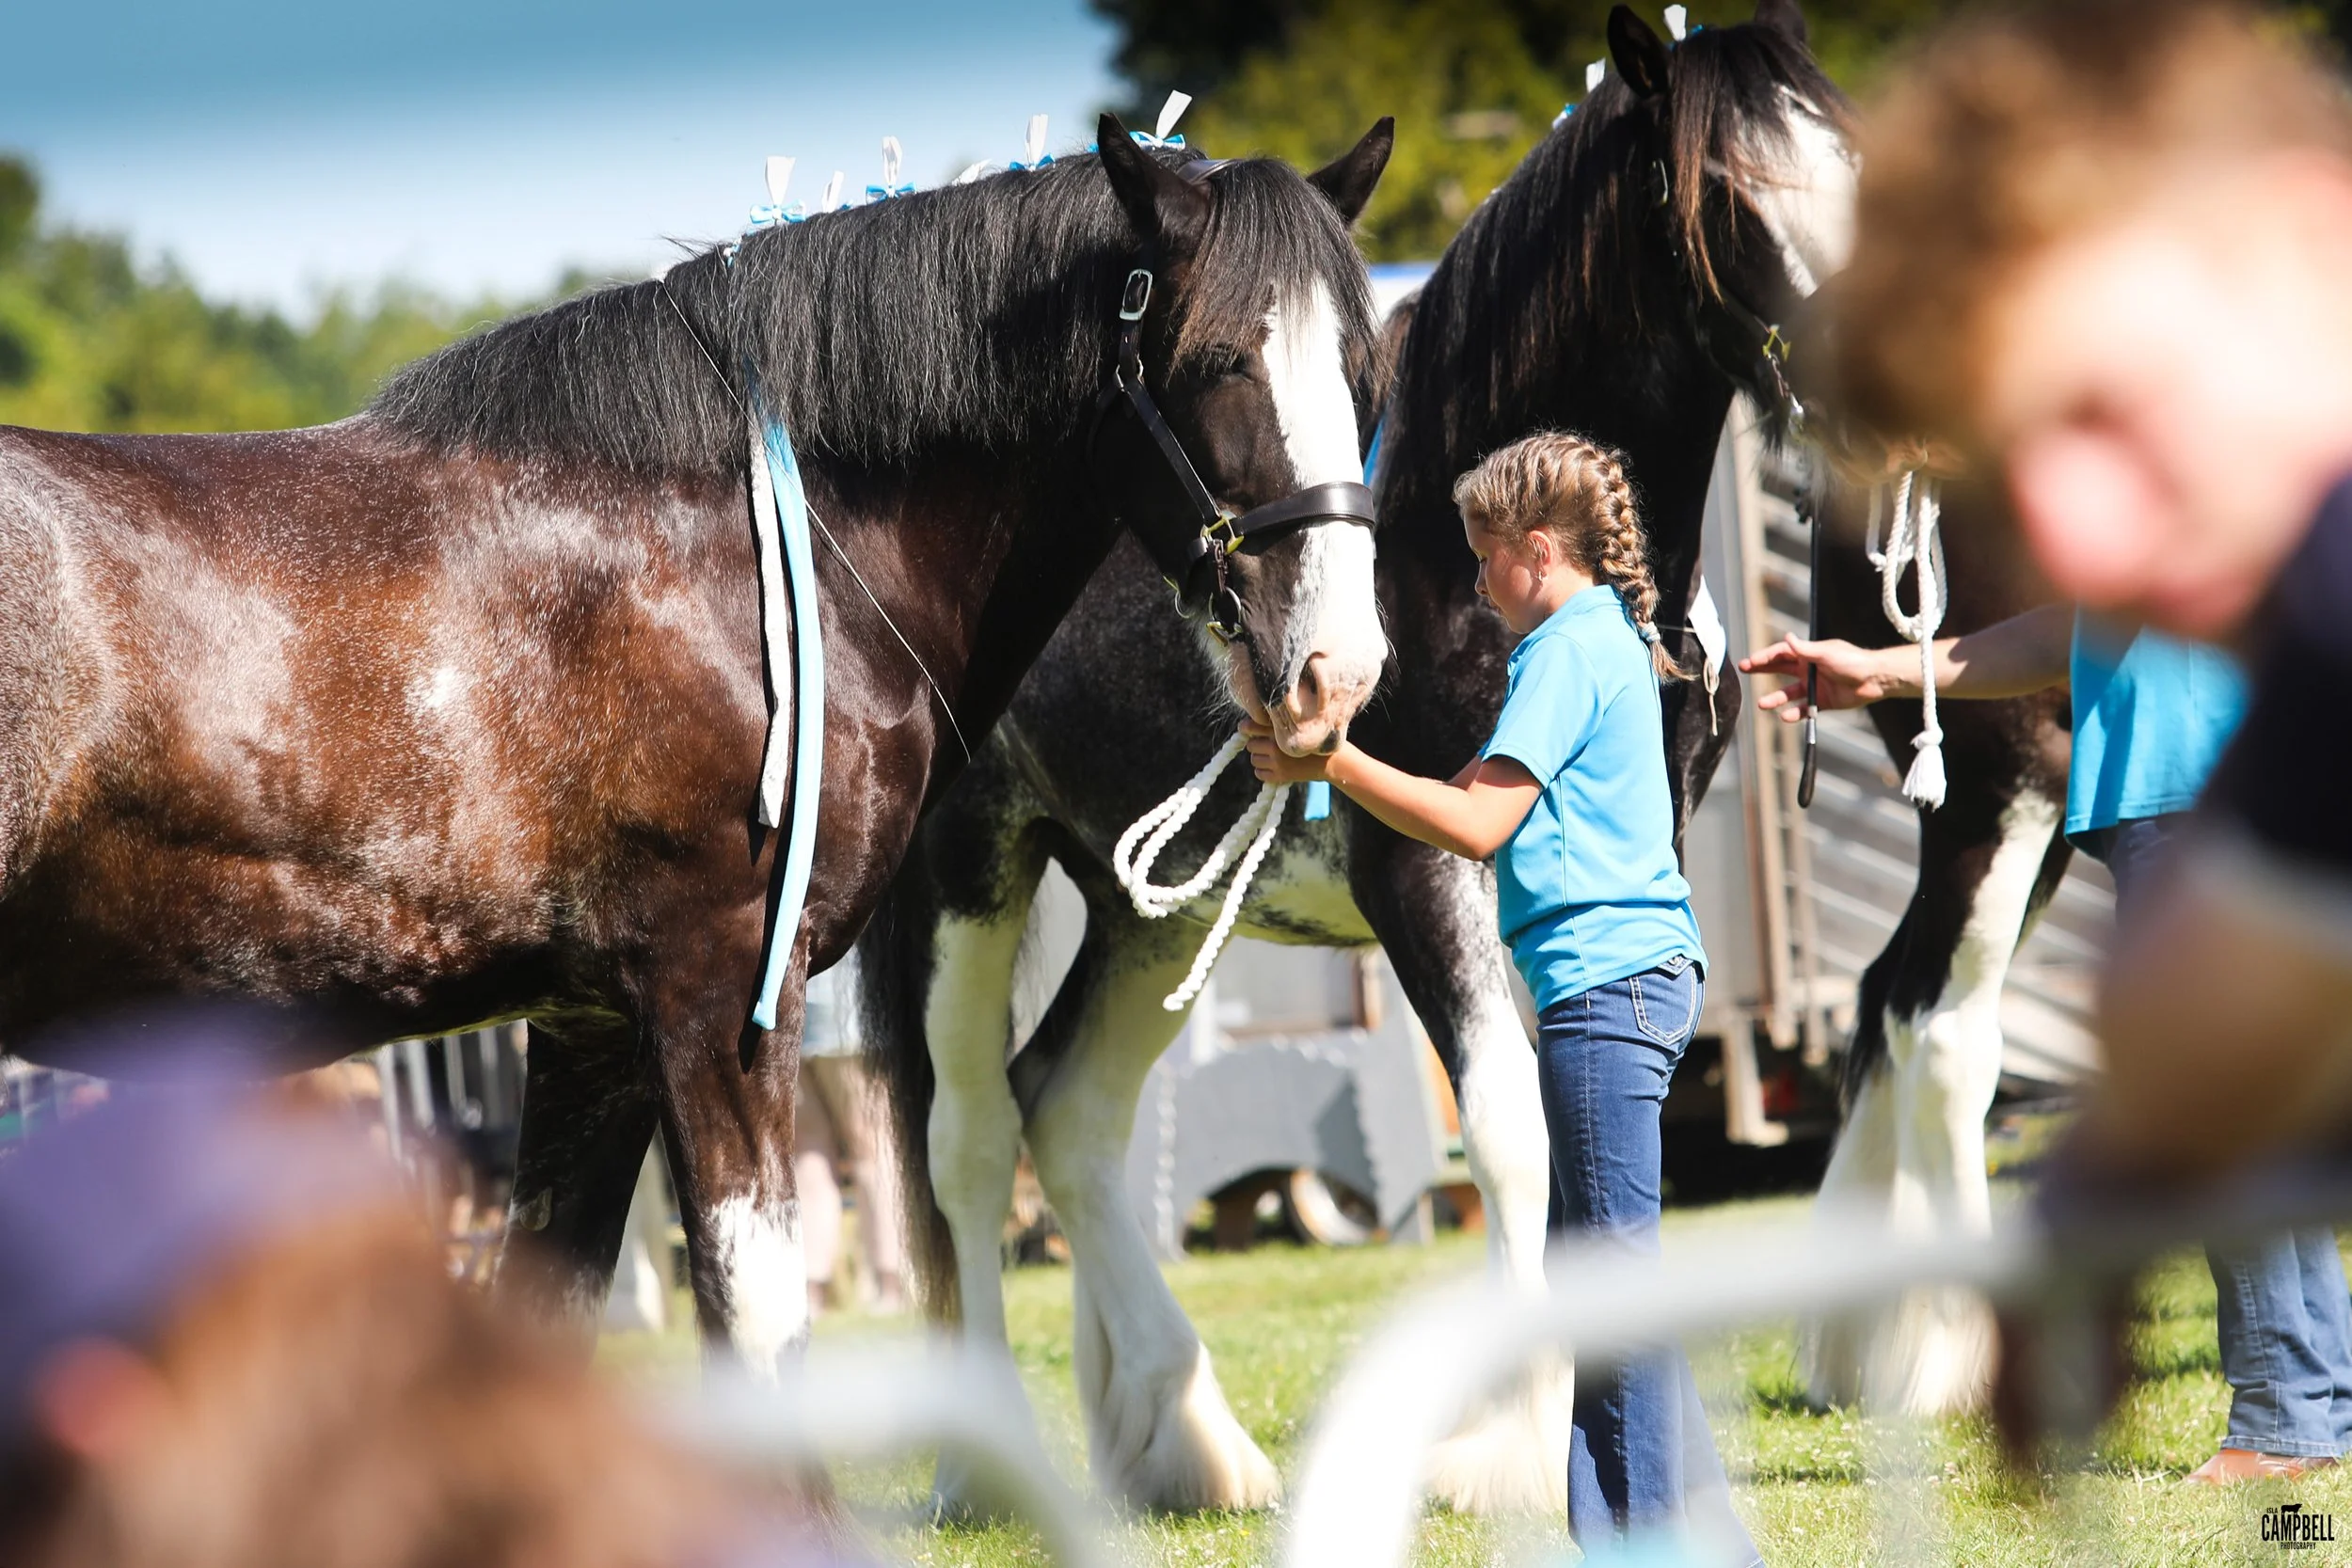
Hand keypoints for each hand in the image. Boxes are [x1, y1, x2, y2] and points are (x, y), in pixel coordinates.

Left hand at [1241, 721, 1331, 785]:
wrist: (1331, 761)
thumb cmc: (1311, 740)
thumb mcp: (1296, 726)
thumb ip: (1274, 724)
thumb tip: (1245, 726)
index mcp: (1279, 729)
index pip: (1250, 726)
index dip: (1246, 728)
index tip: (1246, 729)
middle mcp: (1276, 745)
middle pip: (1250, 745)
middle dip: (1257, 745)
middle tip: (1269, 745)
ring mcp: (1277, 762)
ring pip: (1254, 759)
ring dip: (1260, 758)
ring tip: (1274, 757)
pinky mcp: (1280, 776)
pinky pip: (1259, 774)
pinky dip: (1264, 771)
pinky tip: (1275, 767)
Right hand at [1737, 636, 1903, 720]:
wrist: (1875, 679)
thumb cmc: (1853, 661)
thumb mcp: (1826, 653)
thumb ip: (1805, 649)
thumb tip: (1787, 637)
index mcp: (1808, 654)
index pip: (1781, 654)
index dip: (1764, 657)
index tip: (1749, 662)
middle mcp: (1809, 669)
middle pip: (1780, 670)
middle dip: (1762, 670)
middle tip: (1744, 671)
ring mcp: (1815, 686)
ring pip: (1789, 693)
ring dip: (1776, 698)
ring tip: (1762, 704)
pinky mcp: (1823, 702)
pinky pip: (1805, 708)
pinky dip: (1795, 713)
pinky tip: (1786, 717)